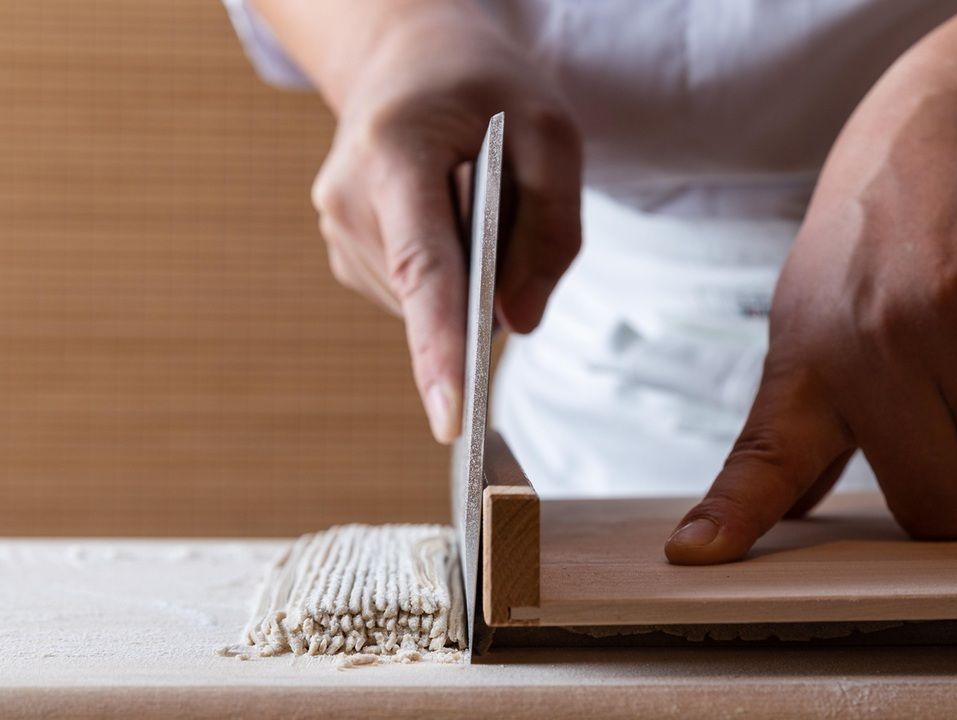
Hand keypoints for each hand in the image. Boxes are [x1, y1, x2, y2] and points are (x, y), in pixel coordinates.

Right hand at [299, 2, 581, 441]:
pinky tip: (450, 222)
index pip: (422, 267)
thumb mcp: (551, 133)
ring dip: (469, 278)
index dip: (440, 348)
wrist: (409, 58)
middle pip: (431, 293)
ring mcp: (338, 228)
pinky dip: (450, 279)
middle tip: (509, 209)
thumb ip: (552, 229)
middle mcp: (347, 197)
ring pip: (425, 304)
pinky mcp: (347, 253)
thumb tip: (519, 324)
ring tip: (470, 198)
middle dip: (485, 286)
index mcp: (392, 150)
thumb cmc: (485, 90)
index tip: (452, 420)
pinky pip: (416, 298)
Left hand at [665, 83, 956, 563]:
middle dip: (948, 501)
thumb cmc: (868, 243)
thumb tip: (779, 513)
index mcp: (807, 362)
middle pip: (928, 508)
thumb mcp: (805, 320)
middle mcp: (871, 350)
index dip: (733, 517)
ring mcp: (956, 333)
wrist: (943, 133)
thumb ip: (796, 424)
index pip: (763, 459)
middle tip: (948, 451)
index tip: (698, 555)